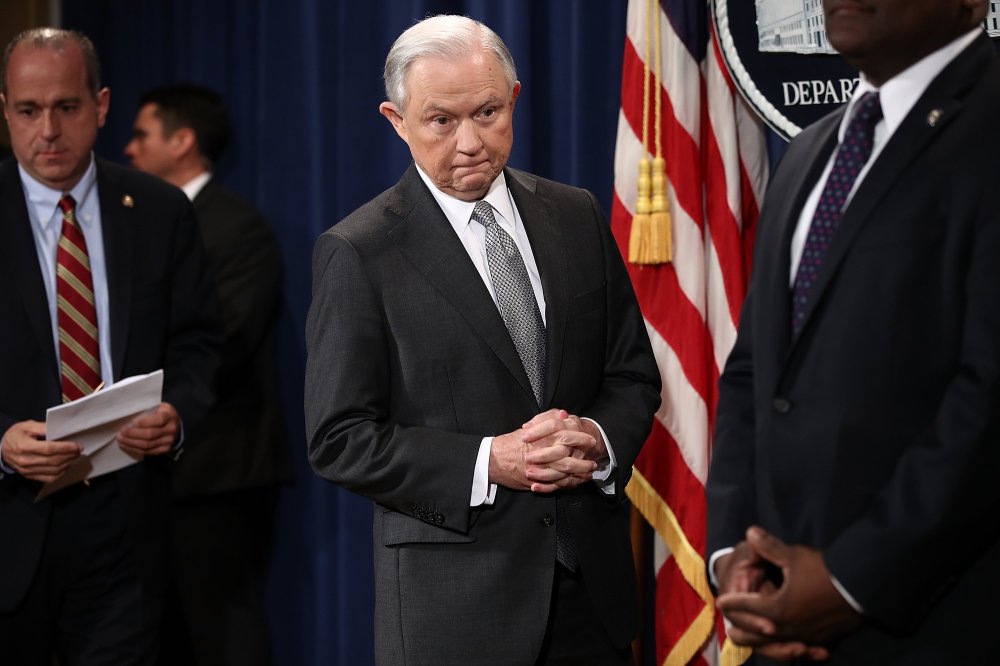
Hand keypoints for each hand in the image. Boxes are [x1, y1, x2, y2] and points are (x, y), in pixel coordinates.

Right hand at [1, 420, 81, 482]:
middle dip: (69, 455)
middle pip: (53, 460)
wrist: (2, 449)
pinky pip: (49, 478)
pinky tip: (66, 465)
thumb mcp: (26, 426)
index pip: (49, 449)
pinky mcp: (30, 476)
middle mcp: (25, 460)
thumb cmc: (15, 435)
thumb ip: (43, 427)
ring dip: (67, 463)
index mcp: (24, 446)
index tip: (77, 446)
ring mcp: (27, 470)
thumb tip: (59, 429)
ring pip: (53, 470)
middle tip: (78, 450)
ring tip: (74, 456)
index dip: (65, 448)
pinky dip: (61, 472)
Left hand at [116, 402, 179, 457]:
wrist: (173, 424)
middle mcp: (171, 429)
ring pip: (147, 445)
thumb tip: (129, 418)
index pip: (158, 420)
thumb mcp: (157, 406)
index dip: (144, 422)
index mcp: (170, 415)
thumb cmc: (161, 413)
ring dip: (131, 443)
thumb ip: (146, 410)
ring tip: (120, 439)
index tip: (131, 423)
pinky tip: (126, 445)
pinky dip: (135, 449)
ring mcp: (169, 441)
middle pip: (150, 434)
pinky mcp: (164, 449)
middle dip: (133, 434)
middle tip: (121, 432)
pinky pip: (147, 452)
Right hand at [487, 410, 600, 491]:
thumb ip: (547, 418)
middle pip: (569, 458)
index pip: (567, 436)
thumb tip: (563, 413)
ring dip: (579, 474)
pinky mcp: (536, 482)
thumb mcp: (529, 426)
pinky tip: (576, 483)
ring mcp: (540, 470)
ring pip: (564, 473)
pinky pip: (555, 485)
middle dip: (583, 461)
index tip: (590, 440)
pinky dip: (567, 485)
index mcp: (542, 438)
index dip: (581, 438)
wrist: (493, 459)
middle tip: (594, 462)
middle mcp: (543, 454)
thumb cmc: (510, 442)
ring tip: (588, 473)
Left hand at [717, 526, 861, 659]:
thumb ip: (768, 546)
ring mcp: (805, 636)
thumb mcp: (793, 556)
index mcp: (776, 609)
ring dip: (761, 640)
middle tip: (730, 626)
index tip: (720, 600)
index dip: (732, 602)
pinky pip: (796, 646)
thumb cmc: (824, 571)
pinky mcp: (821, 639)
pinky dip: (785, 645)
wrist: (862, 589)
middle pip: (755, 635)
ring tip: (752, 635)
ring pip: (775, 644)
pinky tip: (785, 640)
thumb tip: (750, 531)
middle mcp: (787, 628)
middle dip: (741, 629)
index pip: (746, 607)